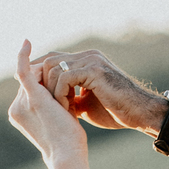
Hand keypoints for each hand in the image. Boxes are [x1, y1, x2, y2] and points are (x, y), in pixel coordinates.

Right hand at [8, 41, 87, 163]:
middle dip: (51, 79)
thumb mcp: (58, 119)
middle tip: (71, 90)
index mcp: (19, 114)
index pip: (33, 89)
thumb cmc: (68, 142)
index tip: (66, 87)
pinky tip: (26, 42)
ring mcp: (21, 102)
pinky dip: (24, 55)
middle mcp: (16, 108)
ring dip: (52, 76)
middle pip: (34, 81)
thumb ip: (54, 105)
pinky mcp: (32, 96)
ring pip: (36, 76)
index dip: (49, 85)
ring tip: (68, 91)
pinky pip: (24, 70)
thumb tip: (65, 96)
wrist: (68, 154)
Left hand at [33, 47, 165, 133]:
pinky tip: (68, 108)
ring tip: (60, 108)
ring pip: (54, 68)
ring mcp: (91, 60)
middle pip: (50, 60)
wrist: (139, 114)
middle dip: (42, 82)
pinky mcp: (94, 70)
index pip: (54, 58)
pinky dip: (61, 94)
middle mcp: (87, 55)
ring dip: (52, 91)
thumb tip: (54, 102)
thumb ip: (71, 97)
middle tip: (46, 103)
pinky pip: (65, 78)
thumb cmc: (117, 111)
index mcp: (86, 60)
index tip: (29, 88)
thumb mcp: (86, 104)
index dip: (39, 72)